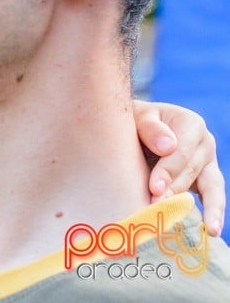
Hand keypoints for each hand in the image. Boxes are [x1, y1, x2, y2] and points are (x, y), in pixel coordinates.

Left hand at [134, 99, 224, 236]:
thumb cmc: (133, 122)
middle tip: (158, 208)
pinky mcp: (204, 181)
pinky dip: (213, 214)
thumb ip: (150, 127)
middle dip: (175, 192)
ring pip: (211, 188)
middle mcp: (205, 143)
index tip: (154, 188)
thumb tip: (168, 146)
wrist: (134, 129)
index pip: (181, 152)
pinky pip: (212, 198)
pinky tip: (210, 231)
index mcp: (191, 124)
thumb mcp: (137, 116)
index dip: (168, 171)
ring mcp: (207, 164)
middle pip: (192, 171)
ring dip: (207, 209)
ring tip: (208, 230)